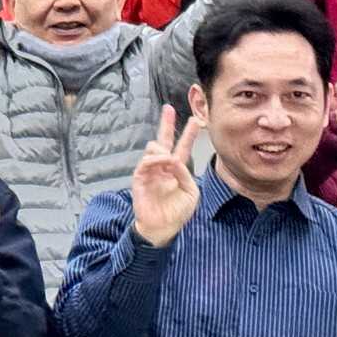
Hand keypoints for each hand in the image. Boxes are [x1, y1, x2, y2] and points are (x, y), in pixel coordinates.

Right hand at [131, 104, 203, 246]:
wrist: (163, 228)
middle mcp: (162, 167)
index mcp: (176, 170)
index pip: (182, 147)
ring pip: (153, 149)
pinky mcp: (140, 178)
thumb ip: (185, 174)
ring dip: (163, 150)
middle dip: (165, 124)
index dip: (188, 134)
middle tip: (168, 109)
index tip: (196, 120)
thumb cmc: (177, 212)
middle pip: (162, 140)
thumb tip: (174, 160)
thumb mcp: (191, 192)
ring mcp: (150, 172)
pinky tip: (165, 163)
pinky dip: (156, 160)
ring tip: (170, 158)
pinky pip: (145, 163)